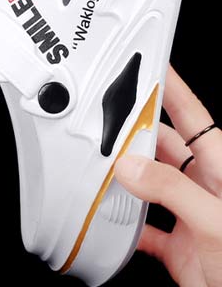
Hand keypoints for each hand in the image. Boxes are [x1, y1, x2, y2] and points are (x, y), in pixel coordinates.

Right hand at [114, 65, 221, 286]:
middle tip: (104, 119)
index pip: (191, 114)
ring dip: (124, 176)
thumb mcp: (216, 221)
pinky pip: (141, 225)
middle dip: (133, 131)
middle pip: (161, 145)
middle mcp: (203, 186)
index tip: (149, 63)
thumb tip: (129, 166)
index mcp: (220, 168)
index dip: (171, 86)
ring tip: (99, 164)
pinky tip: (108, 217)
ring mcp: (188, 214)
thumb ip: (172, 189)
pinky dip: (122, 222)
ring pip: (147, 181)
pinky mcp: (176, 245)